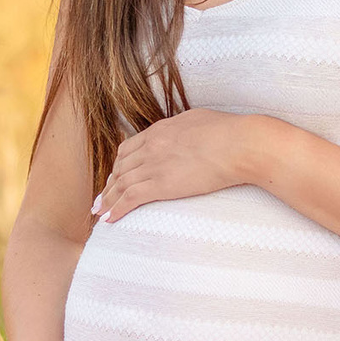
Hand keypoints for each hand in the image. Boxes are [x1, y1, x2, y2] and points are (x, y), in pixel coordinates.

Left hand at [94, 109, 271, 223]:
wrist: (239, 144)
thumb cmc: (230, 132)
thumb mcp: (199, 121)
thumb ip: (184, 129)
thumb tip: (185, 134)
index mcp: (160, 130)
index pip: (128, 149)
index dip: (118, 166)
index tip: (114, 178)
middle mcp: (151, 145)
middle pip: (120, 168)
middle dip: (109, 185)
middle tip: (101, 199)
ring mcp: (154, 164)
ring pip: (121, 184)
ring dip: (107, 200)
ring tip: (100, 212)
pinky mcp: (161, 184)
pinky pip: (130, 198)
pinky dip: (117, 209)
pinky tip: (110, 219)